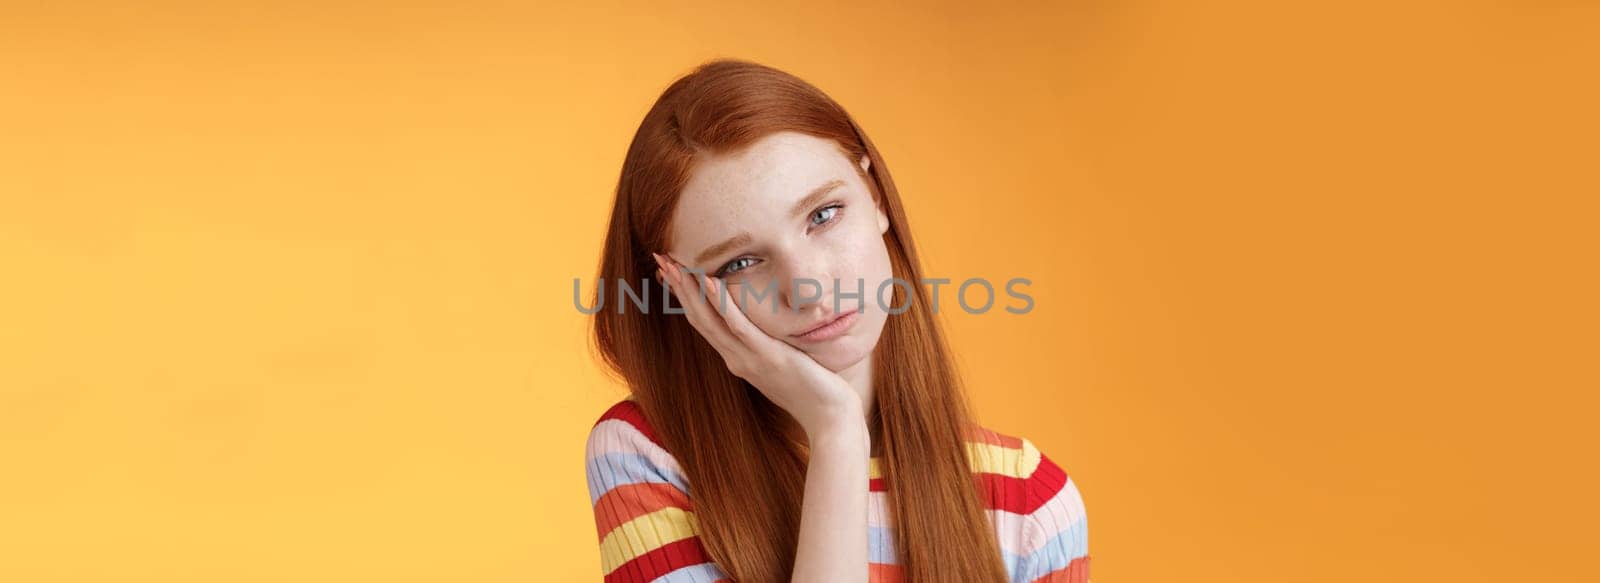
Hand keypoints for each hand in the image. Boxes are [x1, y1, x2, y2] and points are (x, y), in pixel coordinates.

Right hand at [653, 251, 862, 436]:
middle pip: (699, 317)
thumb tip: (765, 332)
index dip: (685, 297)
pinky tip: (707, 281)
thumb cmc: (811, 391)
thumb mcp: (781, 364)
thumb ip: (766, 348)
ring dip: (689, 290)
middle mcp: (736, 358)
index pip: (704, 323)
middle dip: (679, 287)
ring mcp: (748, 358)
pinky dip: (720, 303)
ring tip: (673, 265)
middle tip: (661, 258)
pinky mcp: (766, 356)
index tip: (672, 272)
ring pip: (709, 319)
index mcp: (737, 358)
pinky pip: (738, 326)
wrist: (827, 418)